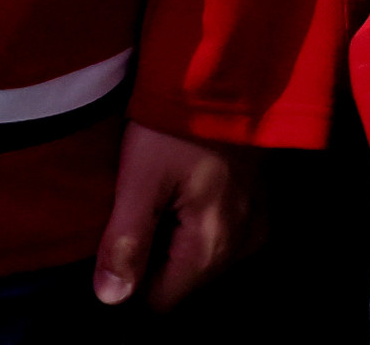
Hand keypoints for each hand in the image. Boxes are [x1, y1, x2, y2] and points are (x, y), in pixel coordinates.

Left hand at [91, 123, 256, 311]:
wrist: (226, 69)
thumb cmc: (175, 122)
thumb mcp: (139, 176)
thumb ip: (125, 241)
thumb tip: (110, 299)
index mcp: (212, 247)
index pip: (161, 301)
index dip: (131, 280)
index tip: (114, 242)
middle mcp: (243, 246)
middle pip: (182, 280)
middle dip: (154, 256)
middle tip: (135, 207)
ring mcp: (257, 224)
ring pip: (201, 258)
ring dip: (175, 237)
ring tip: (157, 194)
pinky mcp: (260, 203)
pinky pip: (222, 235)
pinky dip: (198, 221)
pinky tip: (182, 189)